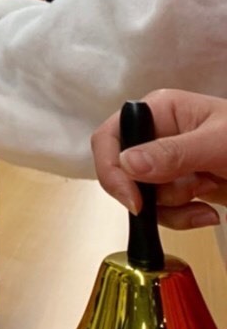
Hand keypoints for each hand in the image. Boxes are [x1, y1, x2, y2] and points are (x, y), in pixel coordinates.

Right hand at [92, 89, 226, 229]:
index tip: (134, 200)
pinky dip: (184, 217)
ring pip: (144, 196)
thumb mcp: (218, 144)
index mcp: (161, 111)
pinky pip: (164, 210)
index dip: (112, 168)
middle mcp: (158, 135)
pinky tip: (209, 213)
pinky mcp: (182, 186)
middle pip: (124, 172)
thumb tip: (127, 164)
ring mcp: (169, 163)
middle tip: (188, 194)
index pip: (112, 136)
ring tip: (206, 196)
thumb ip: (173, 153)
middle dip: (154, 192)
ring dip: (174, 207)